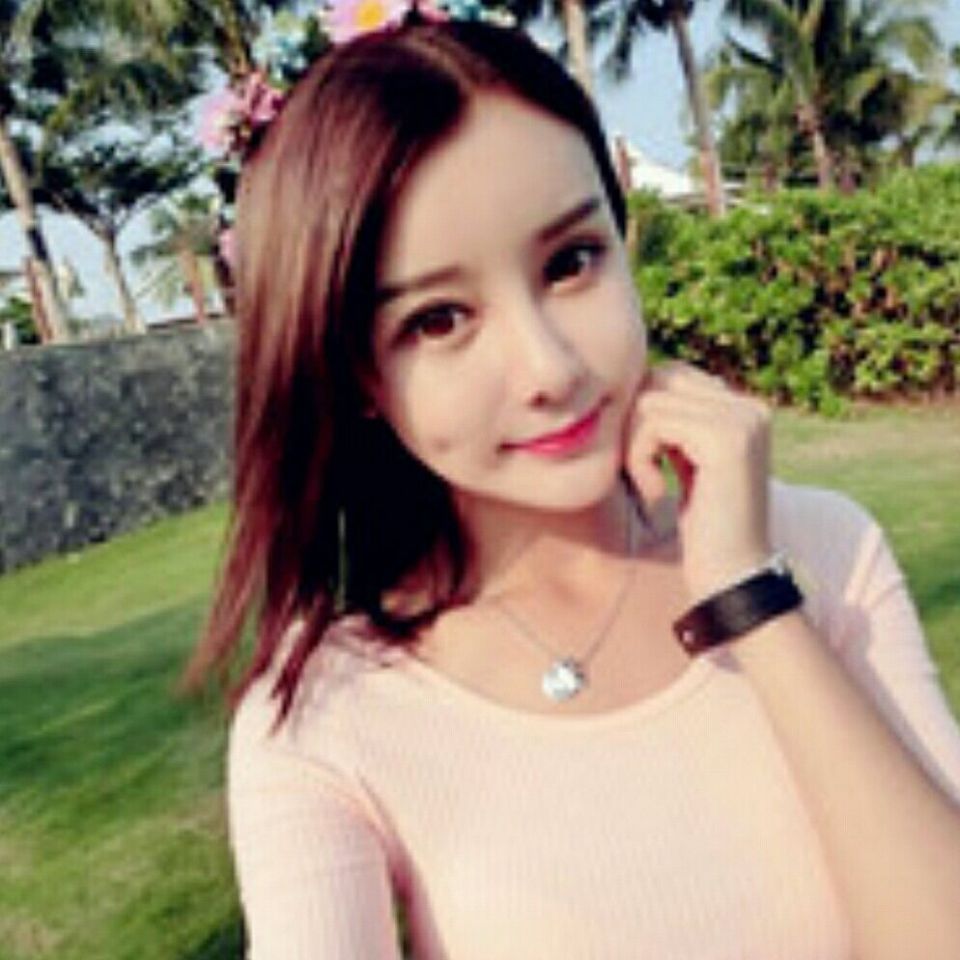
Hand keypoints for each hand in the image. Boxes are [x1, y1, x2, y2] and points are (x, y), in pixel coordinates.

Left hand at [623, 362, 772, 600]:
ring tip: (652, 486)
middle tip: (642, 470)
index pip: (671, 375)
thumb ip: (677, 424)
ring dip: (635, 447)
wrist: (733, 575)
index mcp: (746, 410)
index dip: (644, 416)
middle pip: (659, 379)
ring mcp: (742, 421)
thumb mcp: (689, 463)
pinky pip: (653, 425)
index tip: (648, 461)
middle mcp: (750, 408)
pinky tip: (656, 493)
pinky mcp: (725, 439)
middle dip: (635, 425)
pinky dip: (640, 460)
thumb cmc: (705, 527)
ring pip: (650, 401)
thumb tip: (639, 381)